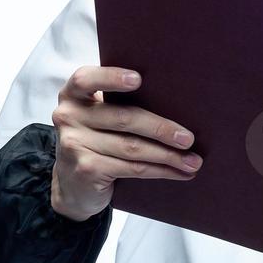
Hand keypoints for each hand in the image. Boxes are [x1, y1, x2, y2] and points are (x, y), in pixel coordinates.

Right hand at [50, 65, 202, 220]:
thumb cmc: (96, 140)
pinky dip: (160, 171)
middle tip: (188, 138)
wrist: (72, 185)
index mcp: (74, 94)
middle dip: (161, 129)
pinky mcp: (86, 169)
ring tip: (193, 160)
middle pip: (123, 118)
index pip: (86, 79)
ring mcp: (74, 144)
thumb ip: (119, 102)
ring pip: (132, 147)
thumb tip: (177, 99)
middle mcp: (69, 116)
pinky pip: (132, 168)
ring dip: (168, 155)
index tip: (139, 79)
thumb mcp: (98, 116)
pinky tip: (178, 172)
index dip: (112, 77)